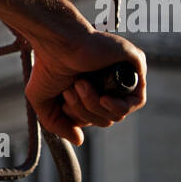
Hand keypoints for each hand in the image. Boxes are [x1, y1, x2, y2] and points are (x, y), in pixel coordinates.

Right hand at [23, 26, 146, 145]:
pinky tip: (104, 99)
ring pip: (119, 113)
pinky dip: (120, 106)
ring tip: (81, 85)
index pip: (95, 119)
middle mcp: (108, 85)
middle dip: (85, 111)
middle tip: (70, 90)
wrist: (56, 42)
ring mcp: (122, 76)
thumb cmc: (47, 66)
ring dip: (95, 106)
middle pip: (106, 119)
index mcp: (91, 91)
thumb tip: (80, 139)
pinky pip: (136, 101)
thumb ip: (58, 125)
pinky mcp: (134, 66)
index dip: (79, 117)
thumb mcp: (44, 103)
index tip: (64, 100)